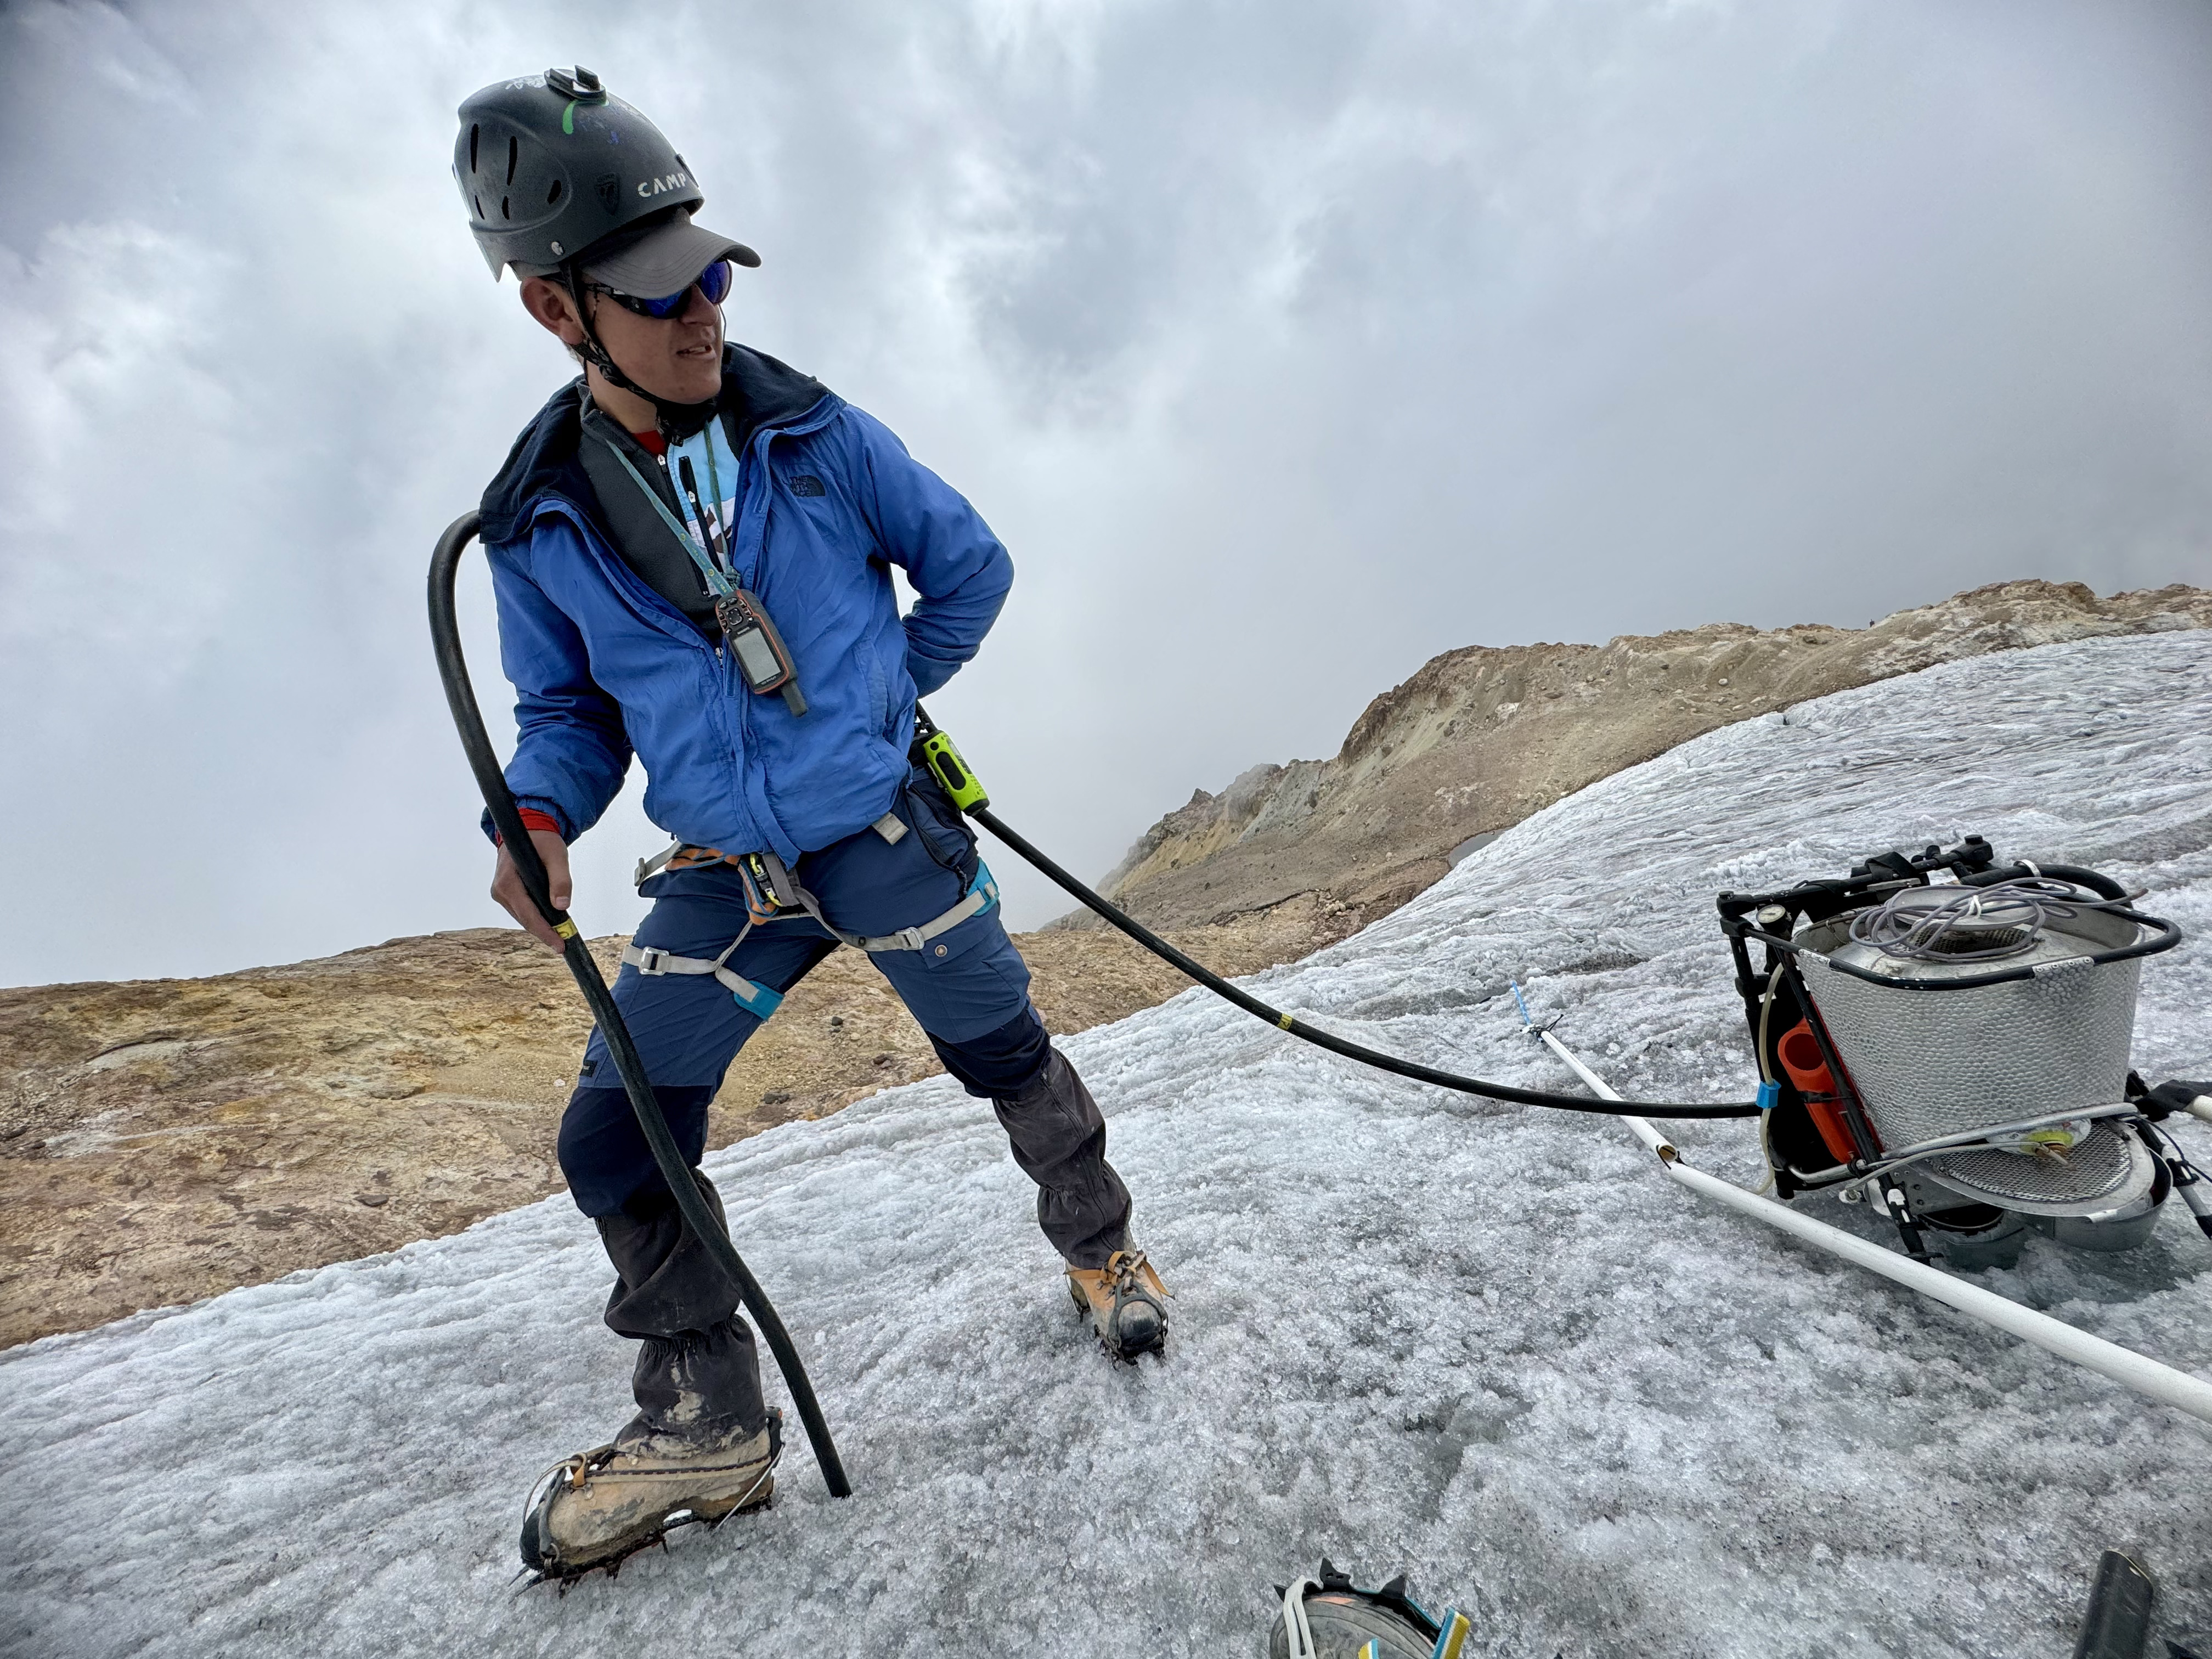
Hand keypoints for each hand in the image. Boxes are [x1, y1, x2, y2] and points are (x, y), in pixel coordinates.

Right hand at [490, 828, 573, 952]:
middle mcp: (500, 890)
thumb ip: (561, 880)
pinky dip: (536, 917)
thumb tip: (561, 905)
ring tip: (560, 934)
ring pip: (523, 917)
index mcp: (507, 881)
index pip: (528, 914)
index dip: (545, 932)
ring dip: (541, 926)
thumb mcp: (557, 855)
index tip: (559, 944)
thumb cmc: (541, 840)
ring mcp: (501, 893)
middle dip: (545, 932)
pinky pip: (523, 911)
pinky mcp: (507, 894)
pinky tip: (551, 922)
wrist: (529, 829)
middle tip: (564, 943)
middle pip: (525, 919)